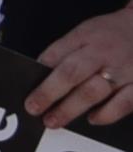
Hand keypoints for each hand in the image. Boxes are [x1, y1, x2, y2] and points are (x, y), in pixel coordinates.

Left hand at [30, 2, 132, 128]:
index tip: (28, 92)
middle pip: (72, 74)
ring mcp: (123, 71)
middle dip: (49, 94)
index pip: (56, 55)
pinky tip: (92, 119)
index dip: (40, 75)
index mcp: (85, 38)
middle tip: (33, 109)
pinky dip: (106, 114)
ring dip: (71, 108)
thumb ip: (64, 50)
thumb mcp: (84, 32)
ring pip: (94, 92)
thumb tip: (41, 71)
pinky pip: (124, 104)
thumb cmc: (110, 34)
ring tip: (55, 120)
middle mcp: (103, 54)